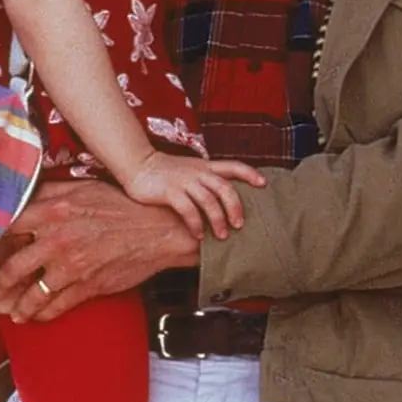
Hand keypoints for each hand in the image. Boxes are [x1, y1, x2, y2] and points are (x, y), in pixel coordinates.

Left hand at [0, 181, 200, 323]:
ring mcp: (72, 267)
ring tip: (14, 313)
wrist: (159, 230)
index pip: (8, 228)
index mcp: (53, 212)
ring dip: (21, 307)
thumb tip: (24, 196)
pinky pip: (58, 305)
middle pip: (14, 267)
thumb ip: (50, 192)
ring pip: (34, 294)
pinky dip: (45, 314)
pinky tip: (39, 316)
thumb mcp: (84, 188)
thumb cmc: (122, 206)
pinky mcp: (88, 286)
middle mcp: (57, 240)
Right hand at [121, 153, 264, 241]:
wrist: (137, 165)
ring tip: (222, 236)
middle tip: (240, 225)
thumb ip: (207, 180)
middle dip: (235, 207)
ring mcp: (184, 181)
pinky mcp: (170, 191)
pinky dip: (196, 224)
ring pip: (209, 200)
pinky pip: (188, 209)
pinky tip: (198, 235)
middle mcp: (199, 172)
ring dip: (218, 220)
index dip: (250, 174)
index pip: (234, 166)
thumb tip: (224, 200)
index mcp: (206, 166)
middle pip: (225, 188)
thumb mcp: (191, 170)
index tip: (263, 184)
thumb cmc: (166, 172)